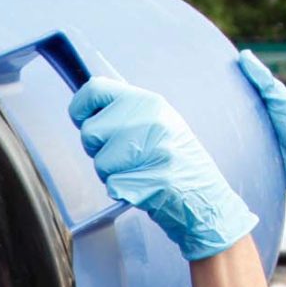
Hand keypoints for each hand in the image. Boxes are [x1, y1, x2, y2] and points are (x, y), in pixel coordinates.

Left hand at [70, 78, 257, 261]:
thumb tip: (86, 109)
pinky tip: (143, 186)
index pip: (94, 89)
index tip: (85, 121)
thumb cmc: (175, 160)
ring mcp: (152, 150)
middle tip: (125, 156)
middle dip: (98, 150)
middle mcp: (149, 120)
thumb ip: (124, 111)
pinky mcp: (151, 179)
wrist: (205, 197)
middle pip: (90, 132)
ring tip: (139, 171)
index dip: (80, 109)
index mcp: (148, 101)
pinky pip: (112, 186)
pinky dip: (122, 191)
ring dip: (111, 173)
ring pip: (99, 163)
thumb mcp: (156, 121)